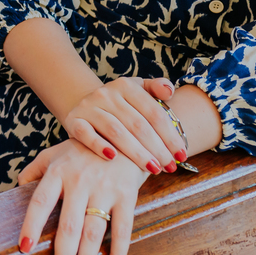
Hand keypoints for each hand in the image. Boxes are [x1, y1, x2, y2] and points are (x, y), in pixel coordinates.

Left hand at [17, 139, 148, 254]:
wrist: (124, 134)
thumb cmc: (83, 148)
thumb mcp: (54, 153)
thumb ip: (34, 170)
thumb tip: (16, 188)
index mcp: (58, 172)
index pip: (40, 202)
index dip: (31, 226)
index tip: (25, 249)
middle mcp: (79, 181)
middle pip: (68, 225)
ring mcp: (104, 189)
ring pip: (93, 231)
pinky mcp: (127, 195)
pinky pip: (123, 228)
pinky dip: (119, 250)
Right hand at [63, 77, 185, 173]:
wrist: (84, 105)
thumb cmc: (120, 104)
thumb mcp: (138, 90)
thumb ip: (157, 88)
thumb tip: (169, 91)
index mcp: (126, 86)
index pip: (154, 113)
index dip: (170, 135)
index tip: (182, 155)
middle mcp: (106, 94)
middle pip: (137, 124)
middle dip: (157, 148)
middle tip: (170, 167)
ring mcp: (88, 107)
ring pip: (116, 131)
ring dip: (137, 152)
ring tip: (153, 168)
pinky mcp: (74, 121)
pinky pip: (85, 134)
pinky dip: (98, 145)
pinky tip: (113, 158)